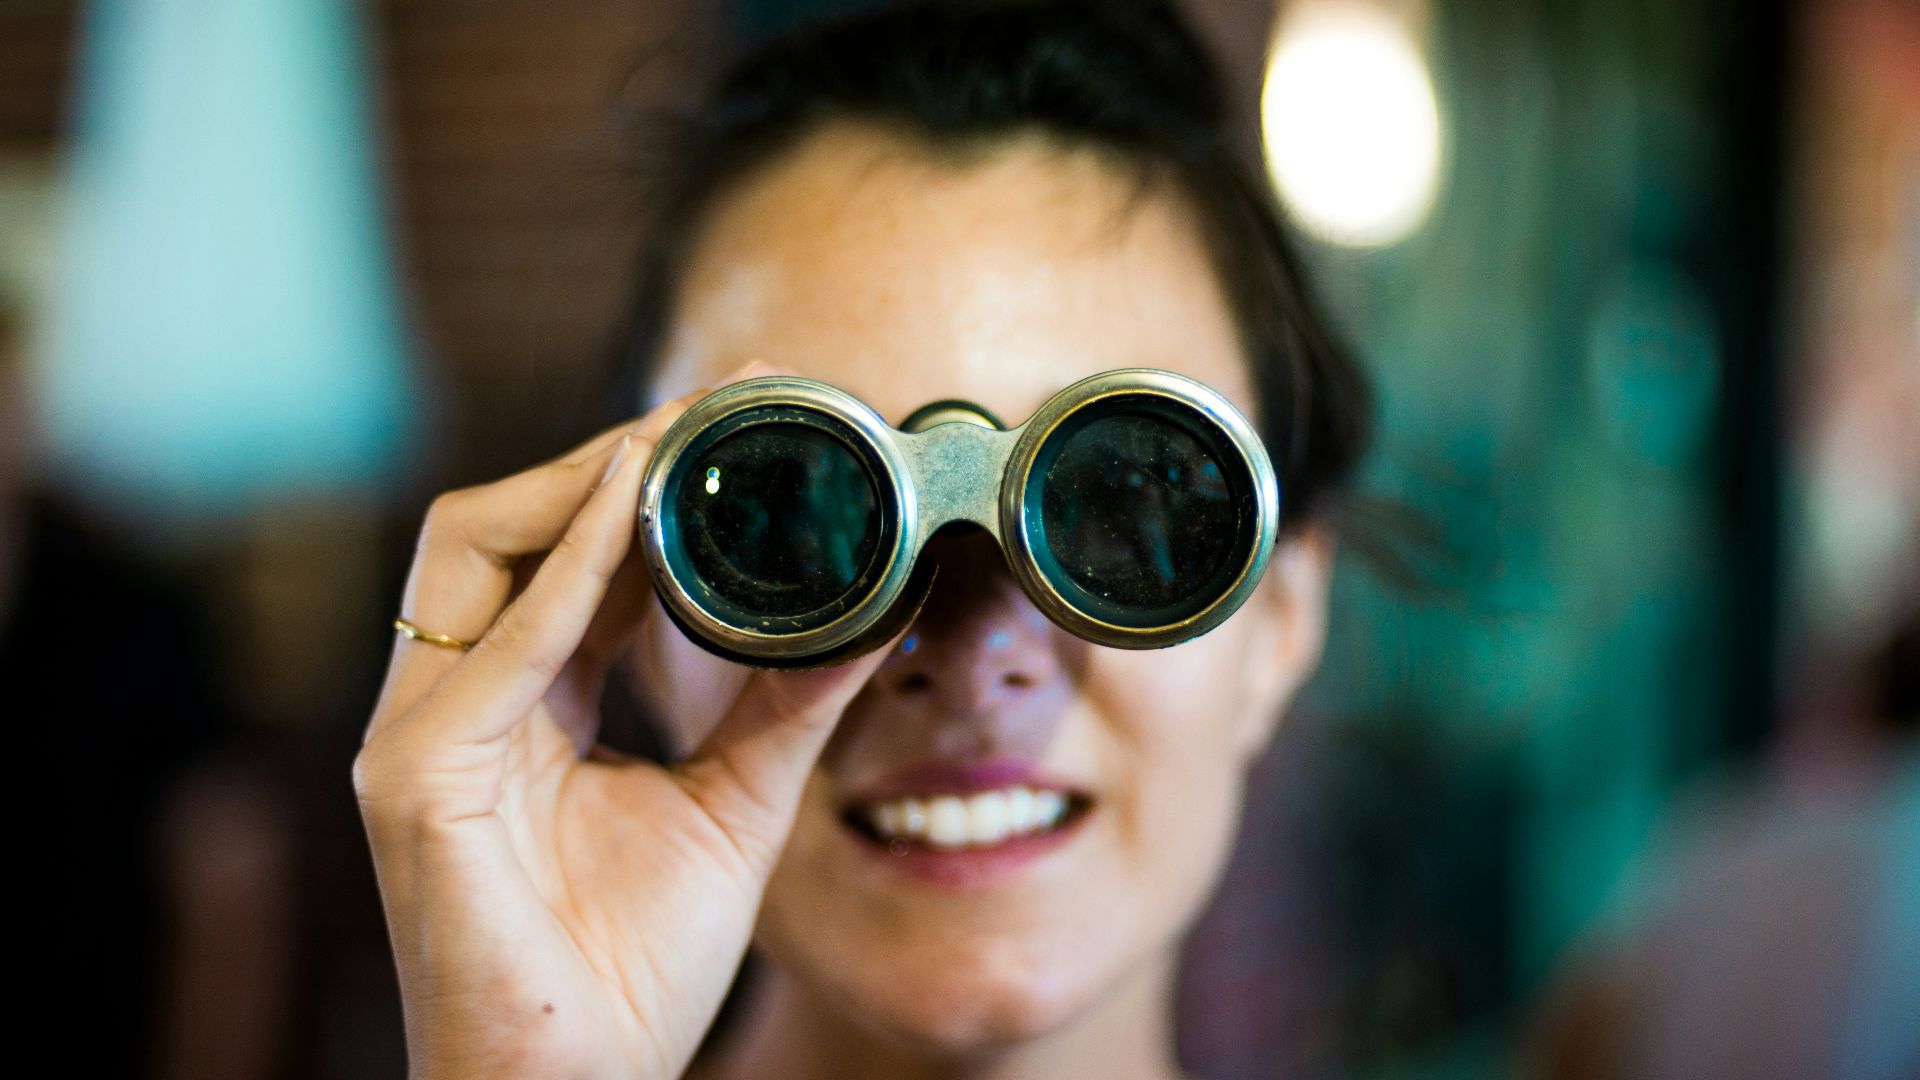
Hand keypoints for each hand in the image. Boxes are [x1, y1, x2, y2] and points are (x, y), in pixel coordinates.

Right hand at [355, 363, 891, 1078]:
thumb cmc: (630, 969)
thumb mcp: (733, 806)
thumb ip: (786, 707)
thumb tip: (873, 614)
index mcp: (521, 708)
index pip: (567, 557)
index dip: (645, 479)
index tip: (742, 416)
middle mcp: (455, 705)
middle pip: (503, 527)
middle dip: (607, 453)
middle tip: (722, 399)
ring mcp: (420, 738)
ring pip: (471, 550)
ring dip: (579, 481)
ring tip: (680, 431)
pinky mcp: (415, 781)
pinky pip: (496, 647)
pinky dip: (567, 568)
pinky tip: (636, 502)